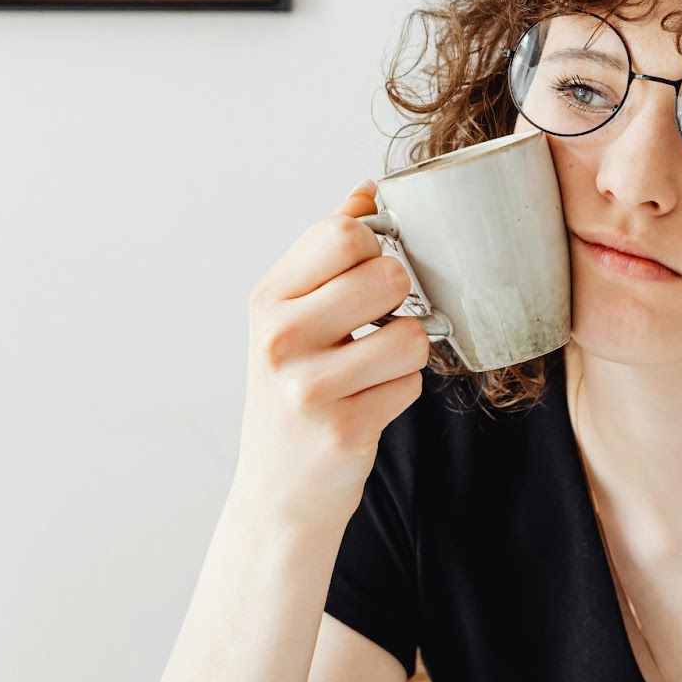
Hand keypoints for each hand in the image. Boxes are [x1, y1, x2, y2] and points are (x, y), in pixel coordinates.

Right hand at [228, 180, 428, 532]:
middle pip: (387, 274)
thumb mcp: (292, 315)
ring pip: (411, 334)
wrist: (278, 491)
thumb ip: (327, 250)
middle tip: (374, 326)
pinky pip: (412, 385)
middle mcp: (280, 337)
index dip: (375, 248)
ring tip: (373, 369)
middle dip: (399, 300)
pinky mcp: (344, 429)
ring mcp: (310, 386)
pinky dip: (401, 392)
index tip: (365, 275)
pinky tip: (368, 404)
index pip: (344, 233)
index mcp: (269, 298)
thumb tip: (366, 189)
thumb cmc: (294, 388)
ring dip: (407, 352)